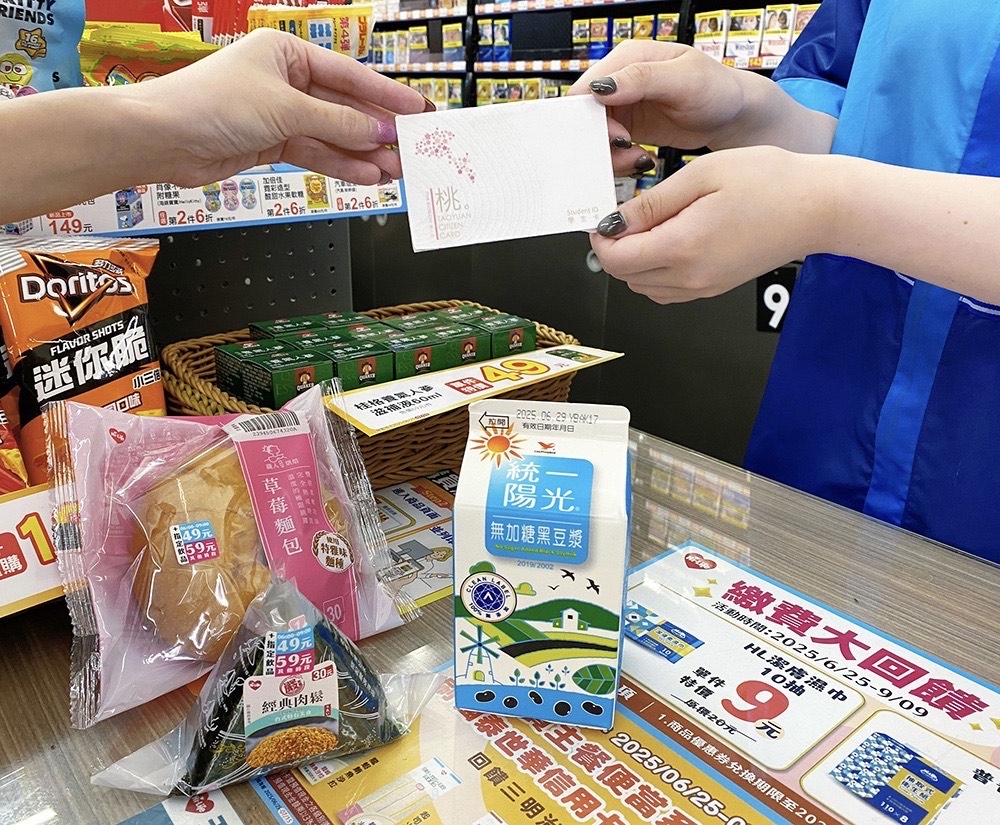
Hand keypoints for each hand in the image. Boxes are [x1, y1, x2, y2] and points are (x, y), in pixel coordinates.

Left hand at [130, 28, 431, 187]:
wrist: (164, 138)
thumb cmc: (212, 104)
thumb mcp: (286, 110)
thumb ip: (338, 125)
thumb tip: (379, 133)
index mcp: (288, 52)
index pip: (349, 75)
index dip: (386, 96)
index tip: (418, 110)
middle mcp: (285, 80)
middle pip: (343, 108)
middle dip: (377, 131)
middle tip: (412, 148)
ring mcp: (279, 113)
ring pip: (332, 136)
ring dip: (363, 155)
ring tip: (396, 171)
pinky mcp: (270, 143)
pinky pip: (315, 154)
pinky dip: (340, 166)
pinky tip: (366, 176)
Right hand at [571, 41, 749, 175]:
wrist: (732, 115)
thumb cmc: (717, 90)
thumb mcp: (684, 79)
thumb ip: (642, 79)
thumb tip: (602, 86)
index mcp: (628, 59)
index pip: (586, 88)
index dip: (590, 116)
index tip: (616, 136)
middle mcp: (620, 82)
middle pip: (586, 116)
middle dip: (600, 140)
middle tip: (626, 150)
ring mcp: (624, 106)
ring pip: (595, 136)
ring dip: (611, 155)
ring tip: (638, 158)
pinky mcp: (629, 128)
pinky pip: (610, 149)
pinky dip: (620, 160)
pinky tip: (642, 159)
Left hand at [591, 147, 829, 303]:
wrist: (819, 207)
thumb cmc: (770, 181)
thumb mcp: (702, 175)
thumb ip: (652, 203)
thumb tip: (613, 221)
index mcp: (682, 248)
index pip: (614, 259)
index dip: (600, 237)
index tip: (606, 213)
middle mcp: (689, 278)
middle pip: (624, 276)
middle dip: (615, 247)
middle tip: (628, 214)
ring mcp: (702, 288)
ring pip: (642, 286)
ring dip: (634, 260)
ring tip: (652, 224)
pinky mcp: (713, 288)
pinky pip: (666, 290)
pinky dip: (655, 270)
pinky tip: (671, 240)